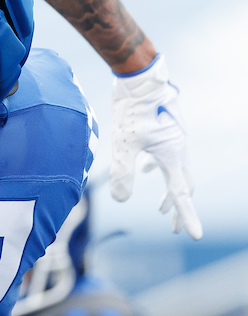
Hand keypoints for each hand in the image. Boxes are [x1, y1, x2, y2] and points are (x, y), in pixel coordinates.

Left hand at [109, 55, 200, 239]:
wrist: (140, 79)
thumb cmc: (132, 109)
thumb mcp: (124, 143)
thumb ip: (122, 171)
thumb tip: (120, 200)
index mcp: (173, 156)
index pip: (182, 194)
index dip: (187, 217)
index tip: (195, 236)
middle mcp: (178, 150)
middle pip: (183, 186)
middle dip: (179, 209)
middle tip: (176, 230)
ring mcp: (173, 140)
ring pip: (176, 172)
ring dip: (171, 191)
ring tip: (163, 209)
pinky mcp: (164, 131)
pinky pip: (166, 156)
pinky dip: (160, 169)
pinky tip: (147, 169)